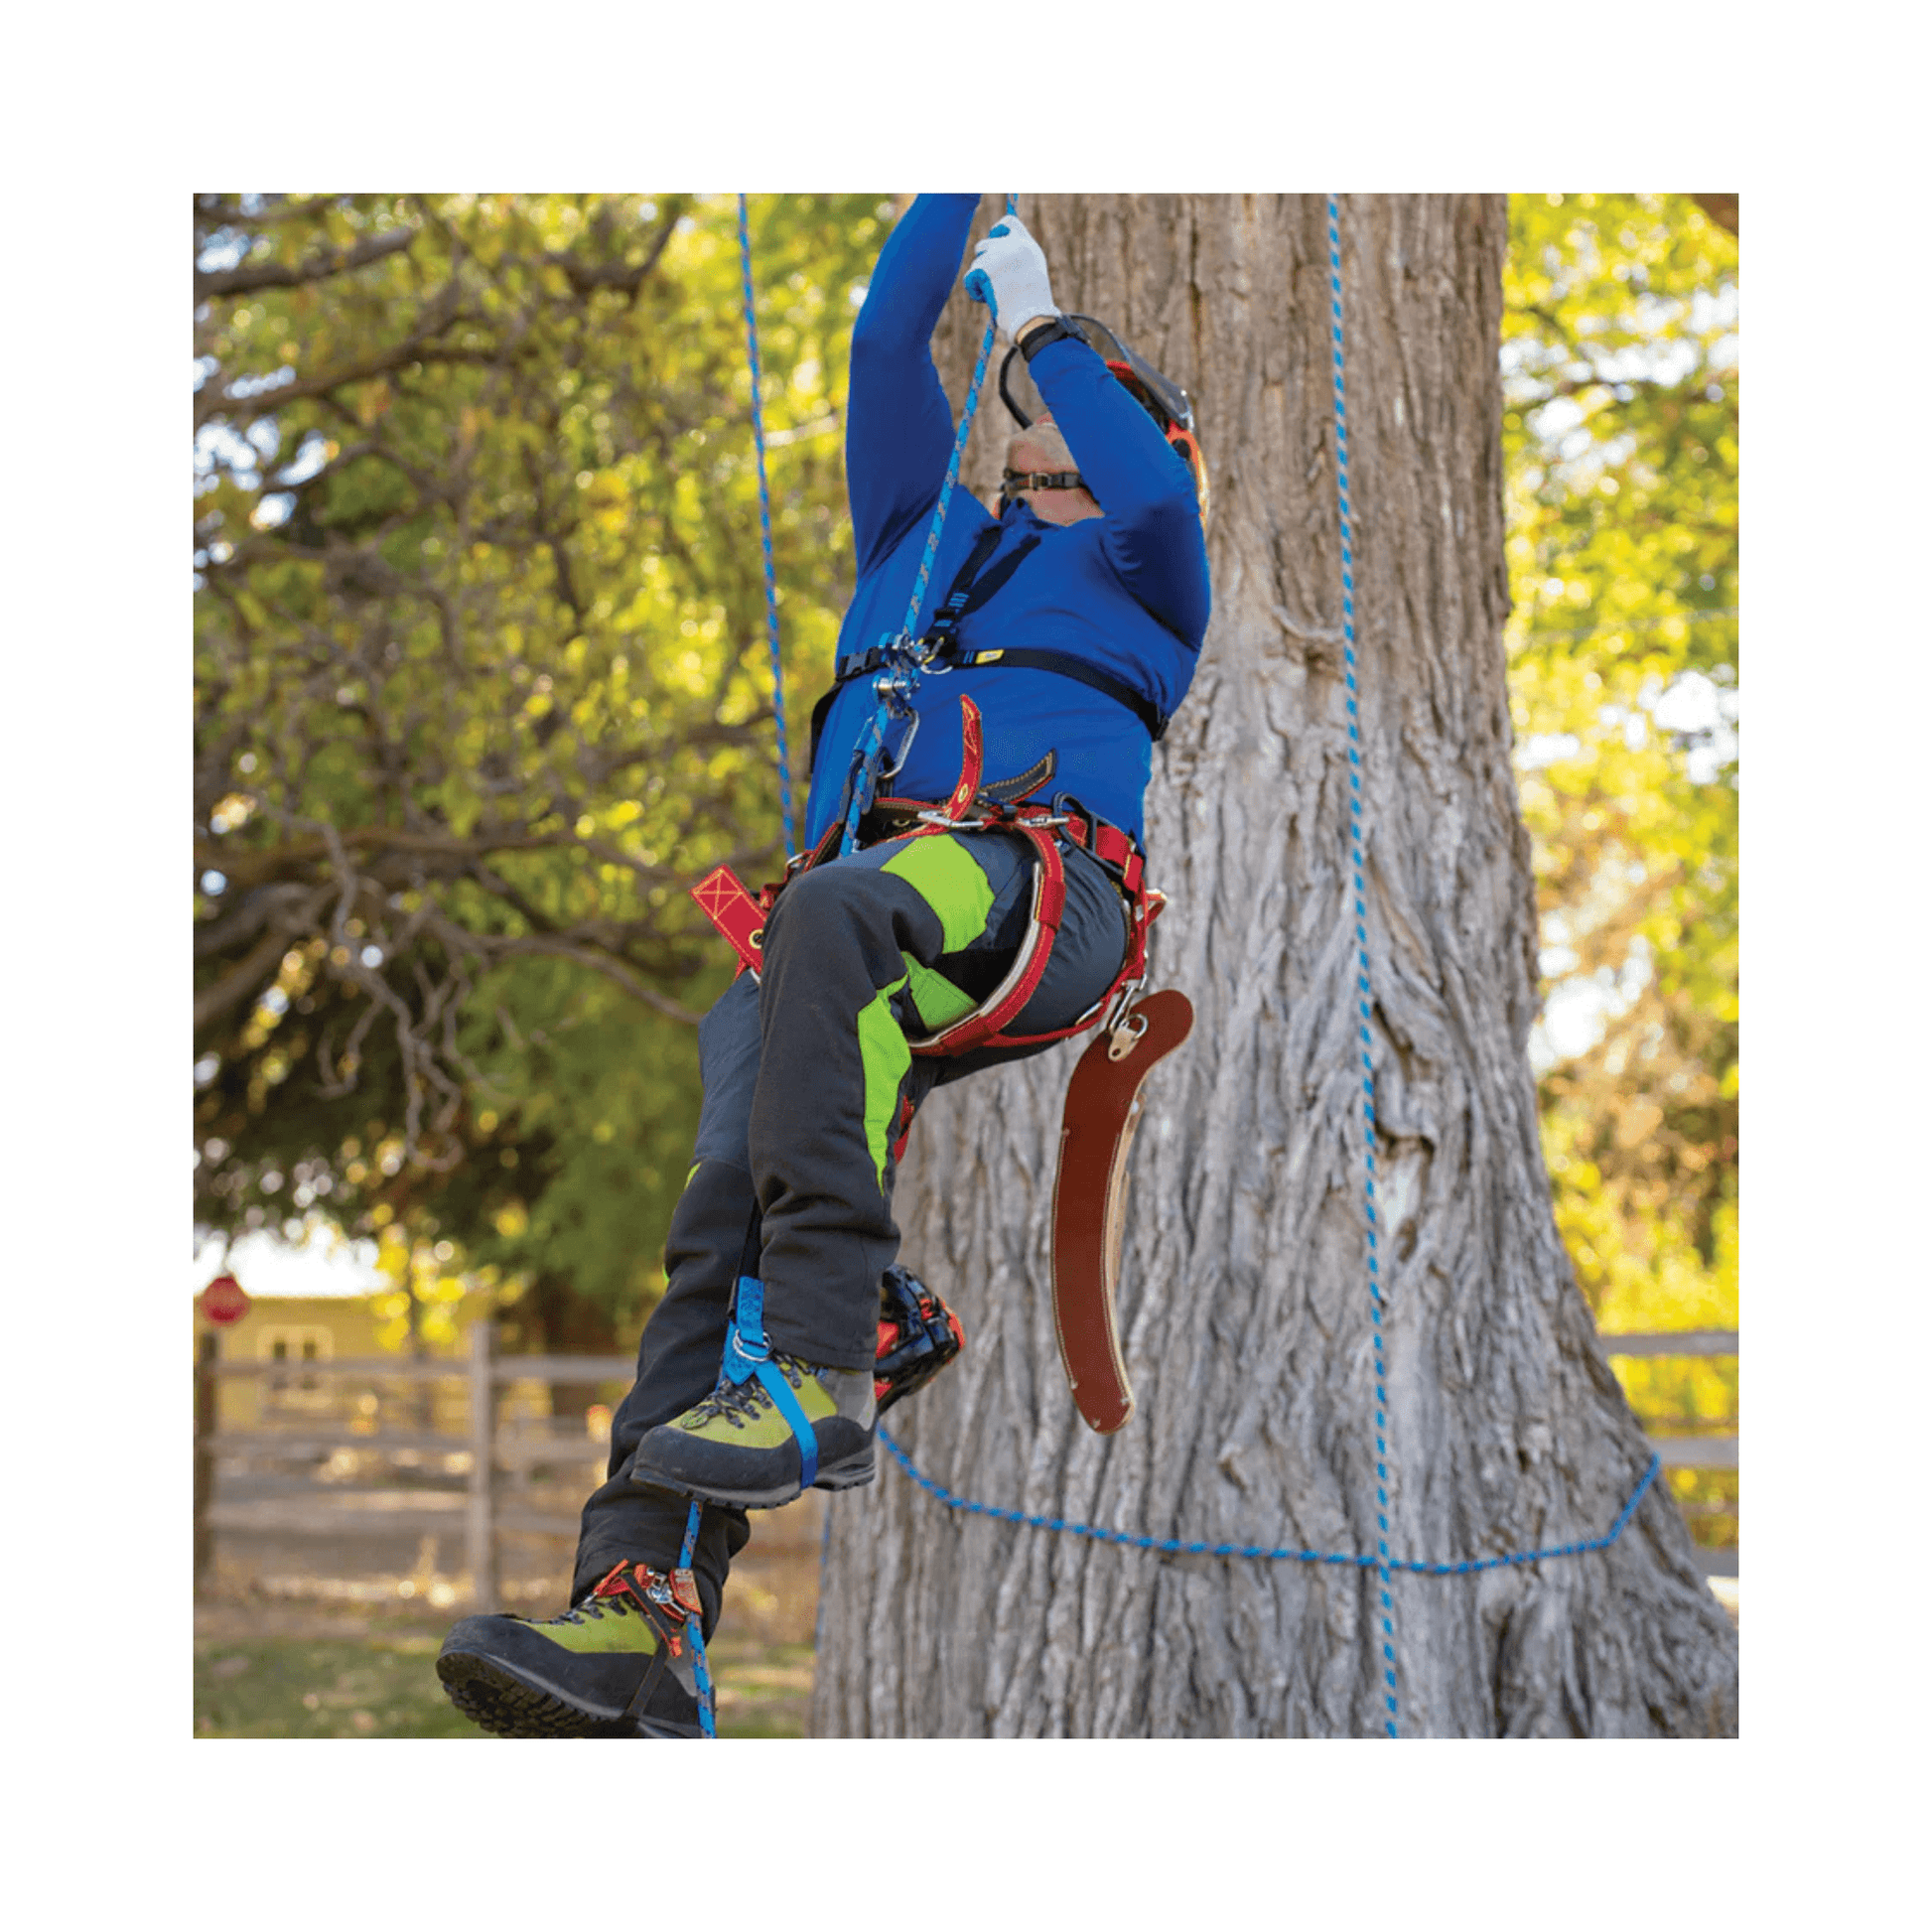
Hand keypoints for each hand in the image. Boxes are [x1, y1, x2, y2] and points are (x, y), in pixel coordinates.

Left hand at [964, 214, 1057, 339]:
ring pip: (977, 262)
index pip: (1008, 223)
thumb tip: (998, 253)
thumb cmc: (1033, 304)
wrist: (1031, 317)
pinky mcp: (984, 268)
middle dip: (984, 262)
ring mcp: (997, 255)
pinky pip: (969, 278)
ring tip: (997, 294)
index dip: (998, 231)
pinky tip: (989, 300)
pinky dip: (975, 291)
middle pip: (985, 244)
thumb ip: (1019, 257)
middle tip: (991, 281)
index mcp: (1027, 245)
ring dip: (981, 278)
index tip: (994, 240)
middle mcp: (1012, 245)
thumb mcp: (1033, 273)